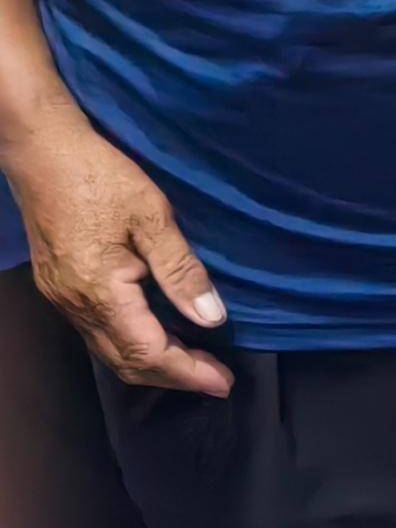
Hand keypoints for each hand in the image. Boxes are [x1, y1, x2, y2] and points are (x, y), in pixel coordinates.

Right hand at [7, 119, 225, 392]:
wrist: (39, 145)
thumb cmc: (97, 174)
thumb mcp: (152, 217)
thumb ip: (182, 271)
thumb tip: (212, 319)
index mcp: (99, 290)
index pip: (149, 353)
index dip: (189, 373)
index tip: (225, 382)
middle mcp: (73, 303)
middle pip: (126, 364)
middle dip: (174, 376)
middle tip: (218, 379)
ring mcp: (60, 296)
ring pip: (109, 352)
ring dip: (153, 363)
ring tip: (196, 362)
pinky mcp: (56, 284)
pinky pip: (96, 332)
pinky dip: (131, 344)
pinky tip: (159, 333)